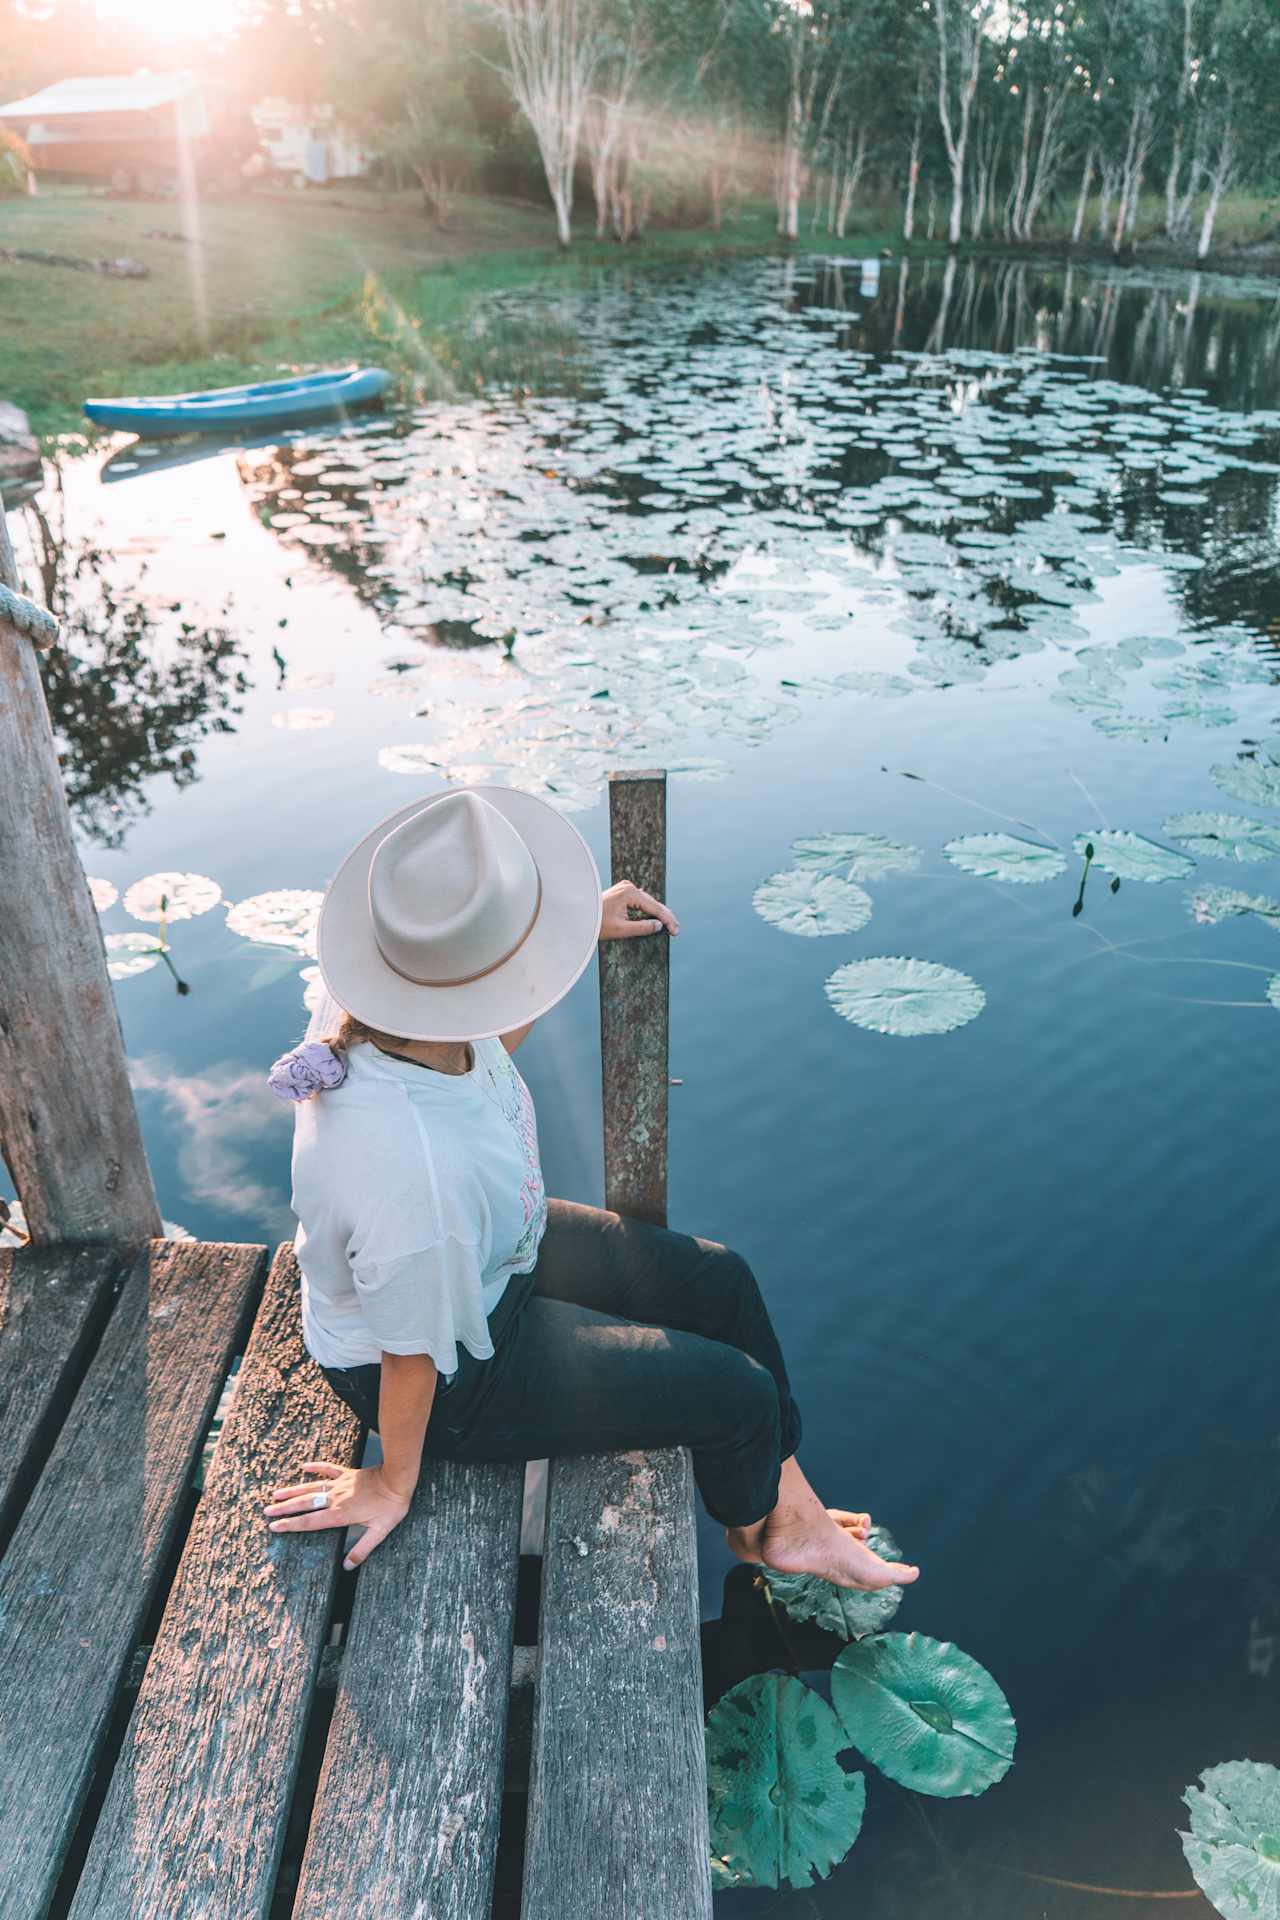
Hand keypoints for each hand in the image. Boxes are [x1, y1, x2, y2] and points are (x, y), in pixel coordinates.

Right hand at [264, 1460, 410, 1570]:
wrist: (397, 1478)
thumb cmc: (390, 1506)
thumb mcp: (379, 1532)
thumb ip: (362, 1549)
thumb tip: (347, 1566)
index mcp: (339, 1515)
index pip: (309, 1522)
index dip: (290, 1525)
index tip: (274, 1526)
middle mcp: (335, 1499)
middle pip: (304, 1504)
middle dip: (284, 1509)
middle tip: (266, 1511)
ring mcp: (340, 1484)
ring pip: (312, 1487)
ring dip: (293, 1490)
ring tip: (275, 1494)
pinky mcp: (347, 1474)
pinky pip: (328, 1469)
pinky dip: (316, 1467)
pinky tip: (304, 1467)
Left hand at [600, 879, 678, 940]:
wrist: (578, 917)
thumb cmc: (596, 923)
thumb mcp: (621, 929)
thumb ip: (643, 927)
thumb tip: (659, 925)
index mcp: (630, 893)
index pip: (655, 907)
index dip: (667, 920)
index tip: (676, 932)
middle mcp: (629, 887)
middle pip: (653, 903)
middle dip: (665, 917)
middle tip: (676, 930)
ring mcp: (625, 888)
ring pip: (648, 902)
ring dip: (657, 914)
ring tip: (669, 926)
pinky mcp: (622, 892)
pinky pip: (640, 902)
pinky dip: (648, 910)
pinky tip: (656, 919)